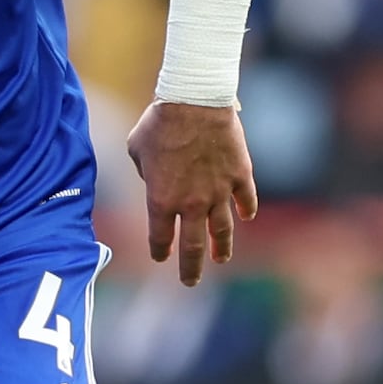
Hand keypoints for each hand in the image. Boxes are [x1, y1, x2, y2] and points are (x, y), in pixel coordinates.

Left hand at [127, 100, 256, 284]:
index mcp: (161, 200)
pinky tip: (246, 216)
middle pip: (192, 247)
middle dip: (190, 268)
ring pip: (222, 230)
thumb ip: (144, 172)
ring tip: (221, 259)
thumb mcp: (136, 148)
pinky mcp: (240, 176)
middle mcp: (191, 204)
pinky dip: (246, 209)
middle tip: (190, 282)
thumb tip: (154, 178)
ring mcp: (219, 192)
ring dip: (221, 247)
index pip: (159, 237)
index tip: (161, 257)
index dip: (159, 250)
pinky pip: (246, 200)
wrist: (195, 102)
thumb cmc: (159, 122)